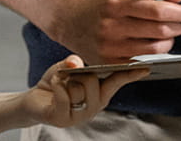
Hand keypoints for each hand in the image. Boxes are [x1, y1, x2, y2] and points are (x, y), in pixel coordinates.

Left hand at [0, 56, 148, 136]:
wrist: (35, 100)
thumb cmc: (57, 83)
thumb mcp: (67, 66)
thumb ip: (74, 62)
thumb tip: (76, 63)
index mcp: (101, 92)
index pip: (119, 81)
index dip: (132, 74)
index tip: (145, 67)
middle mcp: (95, 105)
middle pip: (94, 81)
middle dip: (79, 73)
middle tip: (69, 75)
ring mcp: (80, 115)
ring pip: (79, 89)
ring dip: (65, 81)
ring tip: (60, 82)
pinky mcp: (64, 120)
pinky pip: (64, 98)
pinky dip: (57, 86)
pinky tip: (53, 86)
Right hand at [45, 0, 180, 63]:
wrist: (70, 21)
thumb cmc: (102, 3)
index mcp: (117, 4)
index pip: (157, 10)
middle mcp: (112, 26)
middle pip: (158, 32)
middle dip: (179, 27)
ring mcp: (110, 47)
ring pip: (153, 50)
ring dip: (169, 42)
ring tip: (169, 33)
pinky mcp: (109, 62)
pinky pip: (141, 61)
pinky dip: (154, 53)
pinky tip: (154, 44)